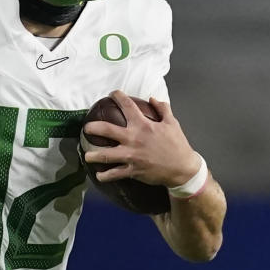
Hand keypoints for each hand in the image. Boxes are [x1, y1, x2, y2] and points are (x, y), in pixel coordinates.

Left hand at [82, 90, 201, 186]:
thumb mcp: (172, 123)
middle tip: (86, 128)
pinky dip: (105, 176)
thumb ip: (163, 109)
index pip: (128, 106)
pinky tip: (99, 175)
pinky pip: (115, 174)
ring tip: (86, 155)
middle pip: (107, 130)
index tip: (112, 94)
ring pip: (106, 155)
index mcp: (143, 125)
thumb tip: (153, 98)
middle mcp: (134, 139)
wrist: (183, 169)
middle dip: (93, 128)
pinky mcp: (133, 170)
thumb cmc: (177, 145)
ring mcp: (132, 156)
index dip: (118, 97)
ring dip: (94, 156)